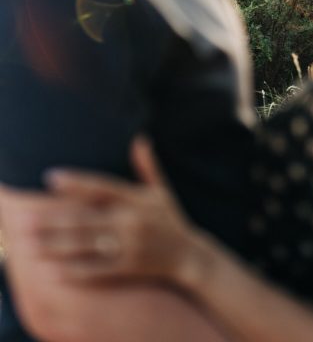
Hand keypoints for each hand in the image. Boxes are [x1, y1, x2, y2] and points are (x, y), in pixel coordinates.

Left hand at [0, 137, 205, 288]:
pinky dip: (75, 271)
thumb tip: (140, 138)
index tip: (51, 177)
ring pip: (87, 245)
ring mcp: (129, 246)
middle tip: (25, 217)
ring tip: (31, 243)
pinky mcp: (129, 268)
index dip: (76, 183)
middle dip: (54, 219)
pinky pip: (97, 270)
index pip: (101, 188)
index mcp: (136, 199)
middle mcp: (131, 221)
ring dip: (56, 245)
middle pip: (86, 219)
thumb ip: (147, 166)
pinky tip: (53, 270)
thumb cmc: (170, 219)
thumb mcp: (161, 191)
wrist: (189, 256)